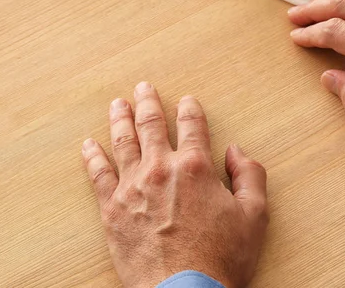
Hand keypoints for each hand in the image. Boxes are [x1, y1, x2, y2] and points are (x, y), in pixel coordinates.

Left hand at [81, 82, 268, 287]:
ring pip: (123, 142)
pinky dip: (93, 157)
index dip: (190, 109)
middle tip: (144, 87)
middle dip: (148, 102)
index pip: (192, 126)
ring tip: (117, 103)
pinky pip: (98, 175)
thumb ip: (250, 175)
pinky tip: (89, 145)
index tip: (187, 100)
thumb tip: (236, 152)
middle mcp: (161, 169)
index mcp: (196, 167)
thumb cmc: (222, 257)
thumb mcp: (255, 215)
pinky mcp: (113, 210)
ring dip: (120, 119)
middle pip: (151, 125)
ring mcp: (133, 188)